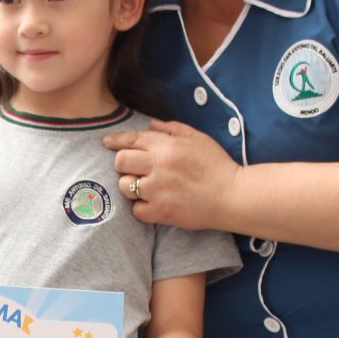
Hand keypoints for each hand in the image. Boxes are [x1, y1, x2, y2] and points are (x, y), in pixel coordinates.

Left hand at [104, 118, 239, 230]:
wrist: (232, 196)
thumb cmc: (217, 165)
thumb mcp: (198, 138)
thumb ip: (172, 129)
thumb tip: (150, 125)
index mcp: (167, 146)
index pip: (132, 139)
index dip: (115, 140)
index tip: (106, 142)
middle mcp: (158, 166)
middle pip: (121, 162)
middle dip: (124, 163)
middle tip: (135, 168)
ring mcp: (157, 190)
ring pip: (125, 186)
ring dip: (131, 186)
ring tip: (146, 187)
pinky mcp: (160, 212)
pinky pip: (136, 210)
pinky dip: (141, 208)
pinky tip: (153, 204)